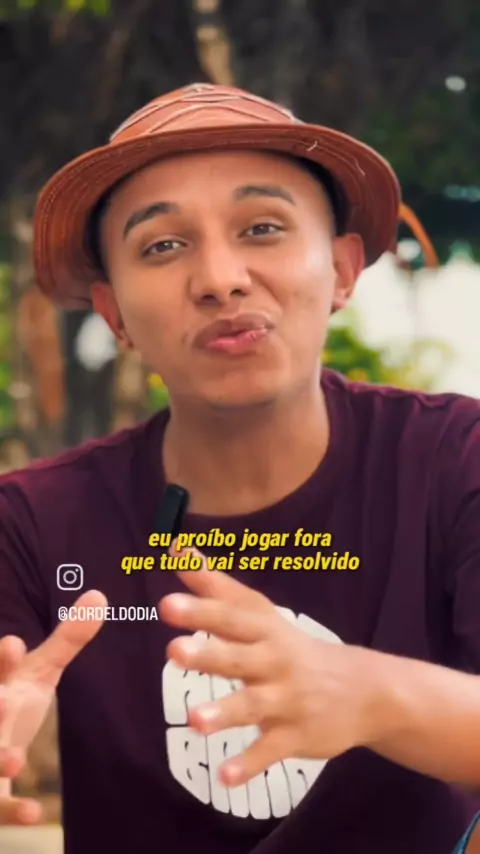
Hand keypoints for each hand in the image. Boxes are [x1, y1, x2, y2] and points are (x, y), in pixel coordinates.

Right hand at [0, 589, 105, 823]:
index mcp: (0, 684)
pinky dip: (11, 810)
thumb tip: (99, 595)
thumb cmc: (9, 706)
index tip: (14, 646)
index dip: (2, 659)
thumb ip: (66, 639)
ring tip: (15, 760)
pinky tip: (34, 813)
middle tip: (1, 699)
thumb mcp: (36, 673)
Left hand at [159, 547, 388, 787]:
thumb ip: (215, 586)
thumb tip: (174, 549)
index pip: (232, 616)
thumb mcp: (261, 614)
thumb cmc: (293, 647)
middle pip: (239, 657)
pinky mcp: (296, 736)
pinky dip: (249, 765)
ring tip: (194, 720)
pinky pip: (270, 751)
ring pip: (253, 707)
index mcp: (264, 631)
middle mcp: (275, 662)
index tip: (167, 604)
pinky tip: (224, 776)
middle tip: (175, 651)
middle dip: (209, 654)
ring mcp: (287, 701)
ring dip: (224, 713)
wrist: (363, 690)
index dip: (201, 609)